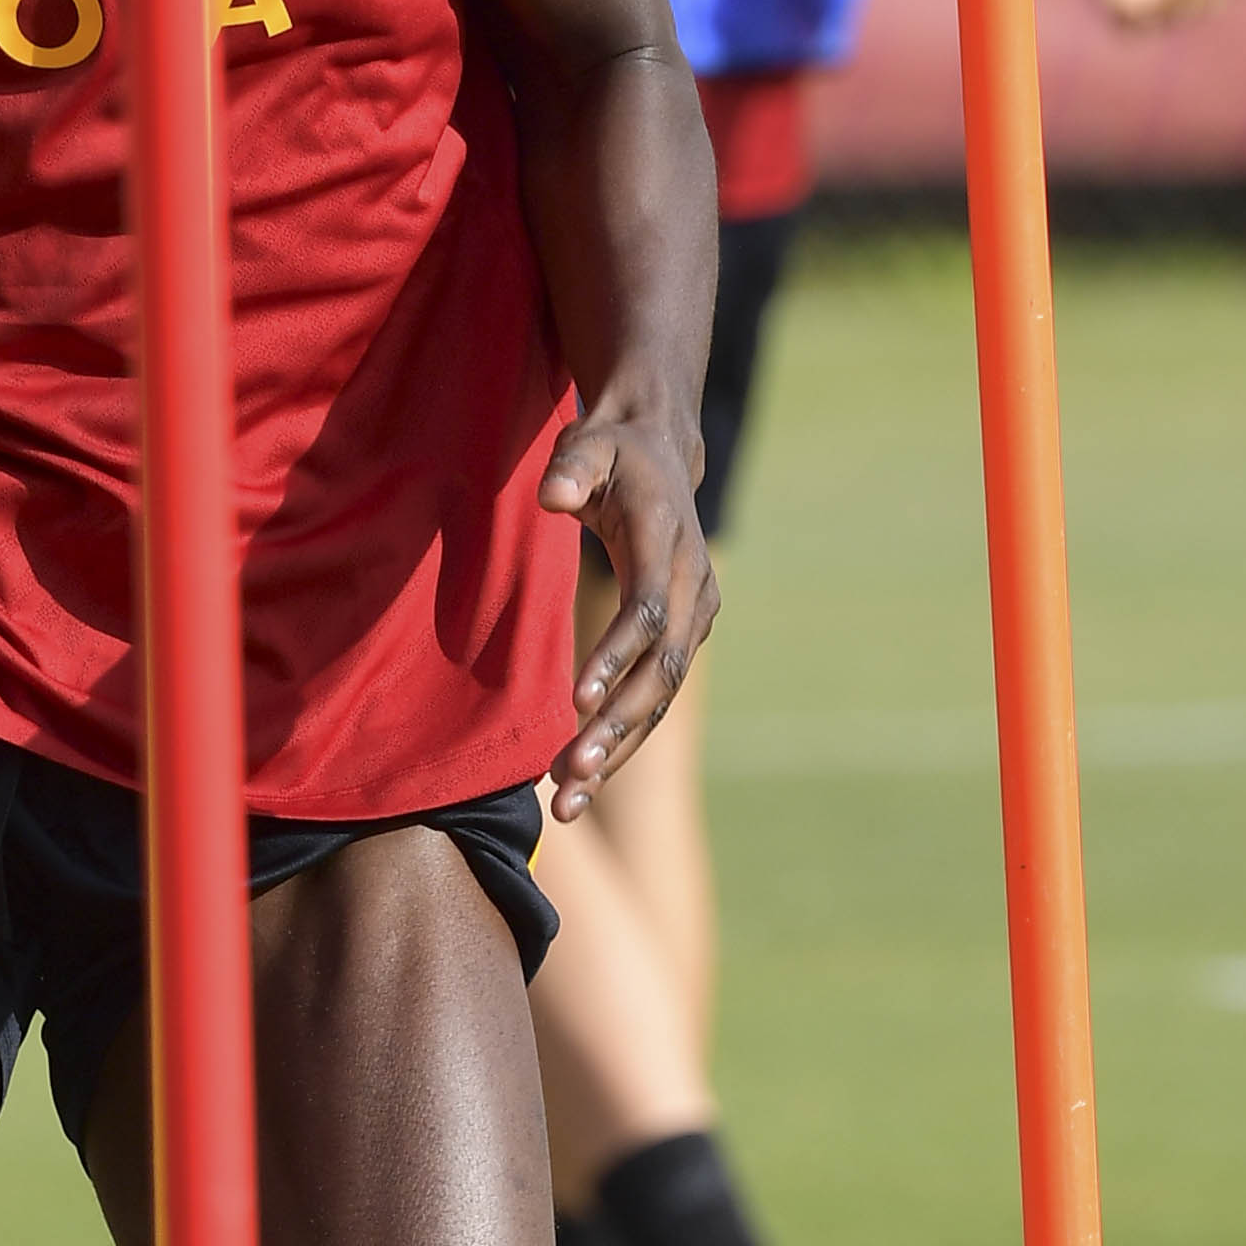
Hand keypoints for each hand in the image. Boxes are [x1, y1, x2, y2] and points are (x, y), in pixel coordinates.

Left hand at [537, 403, 716, 818]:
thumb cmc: (611, 451)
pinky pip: (654, 698)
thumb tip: (553, 495)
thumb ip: (572, 466)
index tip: (578, 702)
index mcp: (666, 543)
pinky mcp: (680, 638)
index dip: (617, 656)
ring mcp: (692, 617)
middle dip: (616, 727)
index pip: (648, 611)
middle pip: (659, 671)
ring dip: (617, 750)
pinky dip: (621, 740)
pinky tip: (581, 783)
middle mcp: (690, 587)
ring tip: (568, 802)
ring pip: (659, 698)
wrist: (659, 453)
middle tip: (571, 777)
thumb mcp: (588, 443)